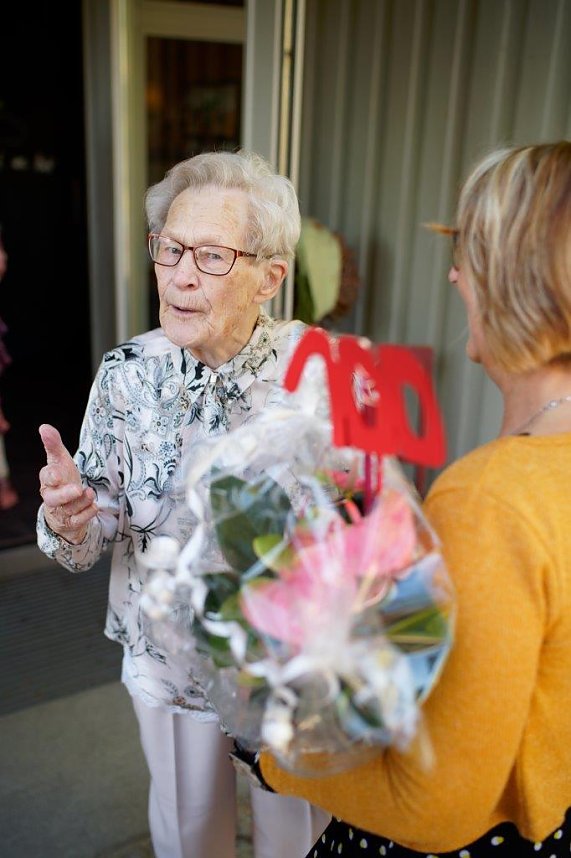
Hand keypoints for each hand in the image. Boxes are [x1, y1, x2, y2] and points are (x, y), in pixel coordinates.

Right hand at [38, 423, 97, 543]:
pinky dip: (86, 514)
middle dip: (64, 494)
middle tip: (77, 489)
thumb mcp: (60, 460)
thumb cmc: (62, 479)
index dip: (52, 476)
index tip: (58, 474)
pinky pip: (78, 521)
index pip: (46, 478)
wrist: (65, 505)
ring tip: (91, 492)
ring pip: (69, 509)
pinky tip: (94, 507)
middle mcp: (52, 497)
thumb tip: (44, 427)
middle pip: (53, 499)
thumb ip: (53, 444)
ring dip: (81, 502)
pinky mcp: (71, 522)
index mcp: (48, 480)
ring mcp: (62, 511)